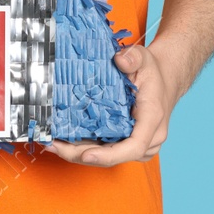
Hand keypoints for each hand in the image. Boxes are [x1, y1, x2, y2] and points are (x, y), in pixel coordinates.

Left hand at [47, 40, 183, 166]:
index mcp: (152, 120)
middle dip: (81, 155)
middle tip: (53, 145)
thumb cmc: (152, 72)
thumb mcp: (145, 58)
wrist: (163, 81)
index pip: (134, 146)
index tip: (87, 154)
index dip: (109, 154)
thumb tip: (119, 59)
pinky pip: (105, 150)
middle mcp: (147, 139)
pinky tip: (61, 141)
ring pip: (106, 156)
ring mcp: (138, 145)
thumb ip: (134, 57)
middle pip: (113, 156)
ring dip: (77, 153)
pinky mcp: (126, 144)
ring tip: (50, 144)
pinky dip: (82, 148)